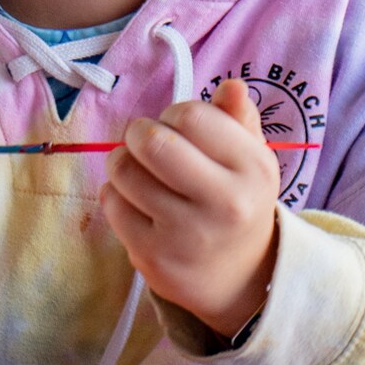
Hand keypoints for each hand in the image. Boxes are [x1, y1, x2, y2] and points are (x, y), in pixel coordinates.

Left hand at [100, 77, 283, 338]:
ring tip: (140, 172)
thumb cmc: (236, 202)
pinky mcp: (152, 256)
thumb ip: (238, 120)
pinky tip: (135, 202)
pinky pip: (111, 202)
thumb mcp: (250, 160)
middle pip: (153, 141)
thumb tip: (231, 87)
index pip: (191, 116)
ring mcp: (187, 234)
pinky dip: (114, 194)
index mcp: (253, 169)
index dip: (174, 115)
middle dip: (138, 133)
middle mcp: (225, 203)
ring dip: (123, 163)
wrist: (238, 277)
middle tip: (145, 142)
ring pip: (124, 170)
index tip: (178, 129)